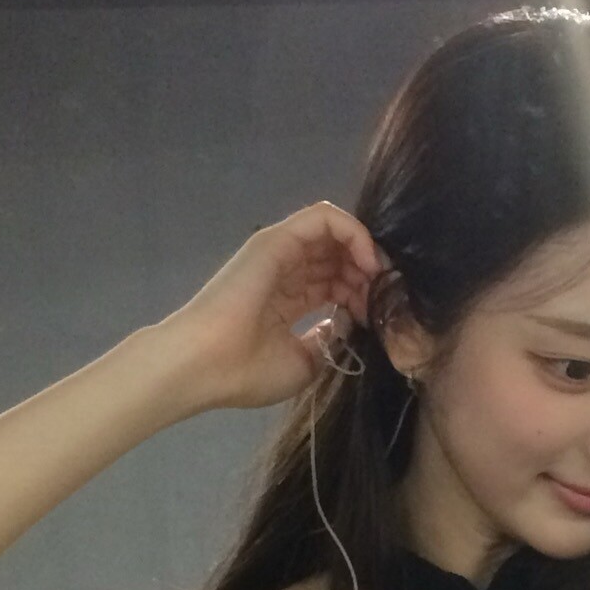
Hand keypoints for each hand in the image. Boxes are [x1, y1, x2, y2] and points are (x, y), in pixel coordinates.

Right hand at [151, 201, 391, 411]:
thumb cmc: (245, 372)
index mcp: (286, 301)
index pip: (334, 283)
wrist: (204, 366)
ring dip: (365, 253)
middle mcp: (284, 272)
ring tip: (379, 282)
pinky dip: (355, 233)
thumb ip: (327, 341)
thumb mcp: (302, 364)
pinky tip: (369, 263)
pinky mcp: (278, 239)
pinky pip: (325, 218)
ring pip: (335, 234)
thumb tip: (347, 324)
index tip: (379, 318)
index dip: (362, 296)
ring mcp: (279, 252)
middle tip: (385, 299)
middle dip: (369, 275)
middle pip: (339, 257)